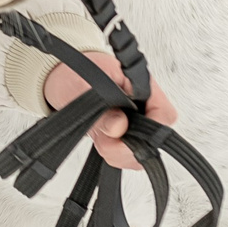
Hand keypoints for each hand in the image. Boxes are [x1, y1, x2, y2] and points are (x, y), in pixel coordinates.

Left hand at [42, 49, 177, 170]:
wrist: (63, 75)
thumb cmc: (74, 72)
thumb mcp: (82, 86)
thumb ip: (102, 110)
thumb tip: (118, 127)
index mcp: (142, 85)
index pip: (164, 114)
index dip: (149, 131)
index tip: (123, 136)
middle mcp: (145, 104)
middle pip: (154, 139)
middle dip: (127, 147)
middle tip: (104, 140)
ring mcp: (137, 120)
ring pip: (143, 151)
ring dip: (118, 152)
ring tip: (100, 136)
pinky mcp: (127, 133)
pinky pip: (129, 154)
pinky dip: (114, 154)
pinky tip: (102, 141)